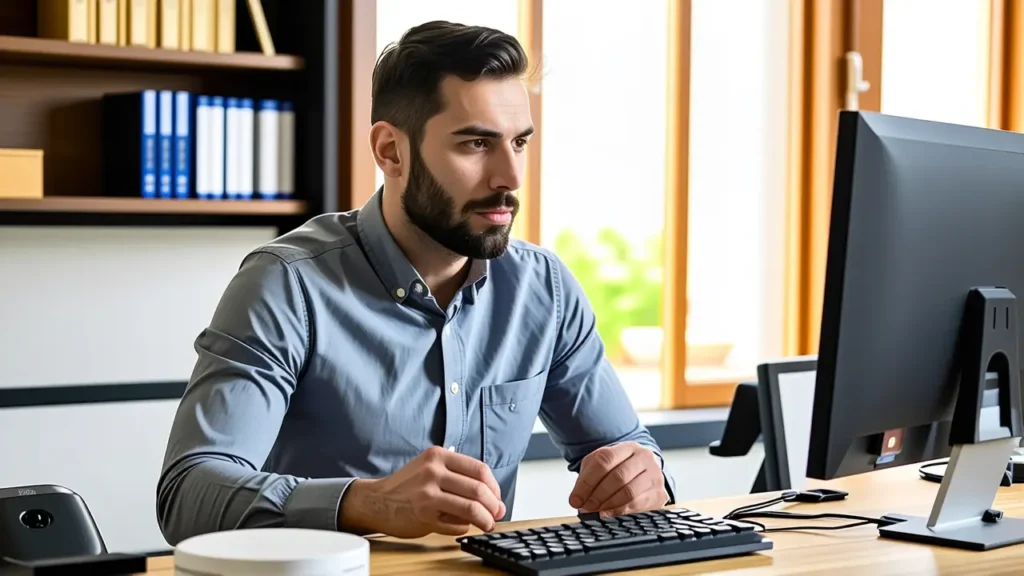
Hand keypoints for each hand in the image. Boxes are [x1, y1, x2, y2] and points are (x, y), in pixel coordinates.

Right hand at [338, 447, 505, 537]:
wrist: (378, 500)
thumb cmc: (408, 485)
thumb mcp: (430, 466)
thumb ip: (458, 475)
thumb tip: (493, 496)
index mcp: (438, 456)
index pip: (480, 470)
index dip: (494, 486)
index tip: (497, 497)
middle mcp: (432, 472)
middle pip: (478, 490)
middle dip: (494, 506)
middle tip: (497, 513)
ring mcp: (427, 495)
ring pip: (471, 509)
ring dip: (485, 520)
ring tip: (487, 524)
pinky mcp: (424, 516)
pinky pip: (456, 525)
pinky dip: (464, 527)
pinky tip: (461, 525)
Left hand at [568, 442, 668, 517]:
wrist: (645, 473)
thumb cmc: (620, 468)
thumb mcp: (602, 466)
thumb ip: (587, 479)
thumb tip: (576, 500)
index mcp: (628, 447)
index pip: (604, 460)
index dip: (587, 482)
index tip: (576, 498)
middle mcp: (644, 458)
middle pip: (618, 477)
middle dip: (598, 495)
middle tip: (586, 507)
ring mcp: (654, 476)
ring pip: (628, 492)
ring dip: (608, 505)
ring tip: (595, 511)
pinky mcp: (658, 494)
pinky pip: (637, 505)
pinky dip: (619, 512)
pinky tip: (608, 514)